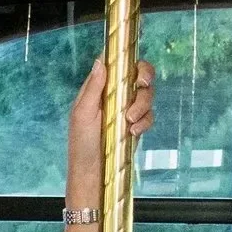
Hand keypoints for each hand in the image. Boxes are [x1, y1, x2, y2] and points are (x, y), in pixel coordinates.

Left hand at [65, 56, 157, 209]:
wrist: (93, 173)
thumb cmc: (81, 144)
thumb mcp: (83, 114)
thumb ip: (93, 88)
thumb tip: (100, 61)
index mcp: (98, 88)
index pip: (115, 63)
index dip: (126, 58)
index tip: (133, 63)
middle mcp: (114, 95)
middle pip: (138, 73)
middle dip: (144, 77)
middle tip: (142, 84)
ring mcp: (126, 109)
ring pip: (146, 94)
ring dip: (143, 104)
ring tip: (130, 121)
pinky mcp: (135, 124)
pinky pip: (149, 115)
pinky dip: (145, 122)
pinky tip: (133, 132)